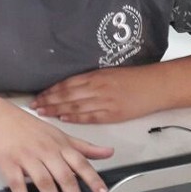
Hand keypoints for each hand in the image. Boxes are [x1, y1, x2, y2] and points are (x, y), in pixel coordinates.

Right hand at [0, 104, 112, 191]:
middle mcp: (45, 151)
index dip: (93, 179)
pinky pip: (18, 185)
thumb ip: (85, 148)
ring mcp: (27, 157)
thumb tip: (109, 152)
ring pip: (44, 183)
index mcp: (60, 146)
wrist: (1, 119)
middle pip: (64, 178)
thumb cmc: (32, 129)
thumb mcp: (61, 136)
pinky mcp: (9, 164)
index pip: (81, 164)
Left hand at [31, 65, 164, 123]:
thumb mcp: (110, 72)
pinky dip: (74, 117)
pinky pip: (89, 116)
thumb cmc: (135, 78)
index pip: (66, 83)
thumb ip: (91, 78)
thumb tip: (71, 85)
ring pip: (74, 106)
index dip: (50, 90)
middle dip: (48, 100)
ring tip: (42, 112)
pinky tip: (62, 118)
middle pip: (66, 95)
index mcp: (96, 76)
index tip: (38, 95)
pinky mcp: (112, 114)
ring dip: (56, 109)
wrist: (156, 86)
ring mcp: (104, 101)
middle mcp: (97, 87)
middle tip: (33, 105)